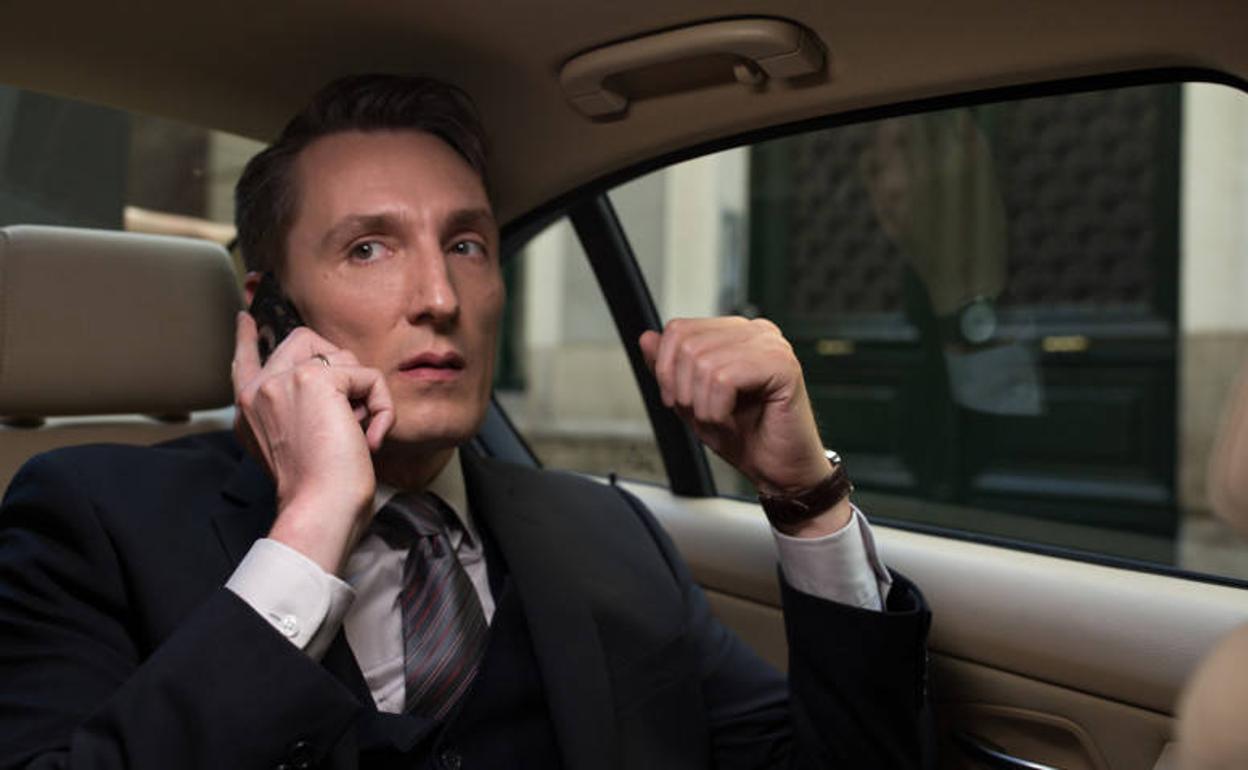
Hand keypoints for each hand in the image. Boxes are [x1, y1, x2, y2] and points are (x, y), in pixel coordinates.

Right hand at [232, 312, 394, 572]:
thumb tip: (334, 379)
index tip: (246, 318)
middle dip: (340, 366)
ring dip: (365, 395)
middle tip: (351, 410)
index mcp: (250, 408)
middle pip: (305, 341)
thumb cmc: (317, 489)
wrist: (319, 508)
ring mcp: (285, 380)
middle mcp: (259, 389)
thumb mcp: (295, 444)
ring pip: (343, 356)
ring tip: (357, 433)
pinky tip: (371, 438)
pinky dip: (383, 407)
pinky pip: (369, 376)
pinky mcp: (318, 380)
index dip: (248, 337)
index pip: (244, 359)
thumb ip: (297, 410)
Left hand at [639, 317, 850, 534]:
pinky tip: (731, 420)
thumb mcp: (693, 400)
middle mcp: (756, 332)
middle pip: (687, 344)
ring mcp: (772, 346)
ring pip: (703, 362)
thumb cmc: (746, 436)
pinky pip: (724, 378)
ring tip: (720, 420)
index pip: (679, 329)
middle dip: (683, 390)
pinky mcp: (783, 366)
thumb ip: (669, 368)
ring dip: (701, 404)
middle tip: (703, 415)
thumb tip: (648, 338)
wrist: (779, 470)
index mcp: (736, 333)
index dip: (666, 369)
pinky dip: (717, 409)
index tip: (678, 399)